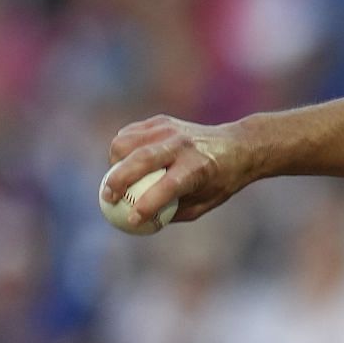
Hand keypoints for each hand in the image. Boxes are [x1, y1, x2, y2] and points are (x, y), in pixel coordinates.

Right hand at [102, 116, 252, 225]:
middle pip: (140, 159)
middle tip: (107, 198)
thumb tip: (138, 222)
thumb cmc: (218, 181)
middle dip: (117, 180)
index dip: (147, 204)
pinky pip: (129, 134)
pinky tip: (123, 163)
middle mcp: (183, 145)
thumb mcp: (204, 203)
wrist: (236, 146)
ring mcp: (170, 129)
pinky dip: (121, 150)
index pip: (168, 186)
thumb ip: (172, 212)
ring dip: (114, 163)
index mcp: (199, 168)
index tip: (132, 219)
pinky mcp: (160, 121)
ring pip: (126, 142)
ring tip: (116, 180)